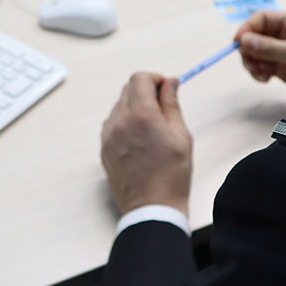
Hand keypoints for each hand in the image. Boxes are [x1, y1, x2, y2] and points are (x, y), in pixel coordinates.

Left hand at [101, 73, 192, 215]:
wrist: (152, 207)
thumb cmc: (172, 175)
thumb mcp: (181, 135)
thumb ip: (172, 104)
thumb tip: (170, 82)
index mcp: (141, 115)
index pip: (139, 78)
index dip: (155, 79)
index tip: (165, 89)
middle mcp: (120, 121)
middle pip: (128, 89)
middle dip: (145, 91)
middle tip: (162, 108)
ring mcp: (108, 135)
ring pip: (119, 106)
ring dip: (134, 107)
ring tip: (152, 128)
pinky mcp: (104, 148)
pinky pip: (112, 123)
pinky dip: (125, 122)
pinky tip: (139, 139)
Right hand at [234, 10, 285, 94]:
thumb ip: (269, 47)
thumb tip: (244, 41)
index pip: (263, 18)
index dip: (248, 28)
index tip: (238, 42)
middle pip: (256, 36)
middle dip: (249, 48)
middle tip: (248, 61)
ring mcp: (283, 51)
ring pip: (257, 52)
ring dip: (253, 62)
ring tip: (259, 73)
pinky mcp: (283, 68)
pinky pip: (263, 66)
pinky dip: (259, 71)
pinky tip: (264, 78)